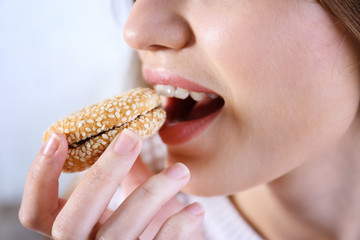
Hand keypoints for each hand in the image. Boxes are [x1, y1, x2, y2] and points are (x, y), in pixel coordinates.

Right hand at [19, 129, 204, 238]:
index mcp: (69, 227)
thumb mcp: (122, 201)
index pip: (35, 211)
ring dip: (153, 193)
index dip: (41, 175)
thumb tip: (128, 128)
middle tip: (132, 136)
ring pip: (119, 232)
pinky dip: (178, 226)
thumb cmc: (141, 225)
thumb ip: (120, 172)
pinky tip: (195, 208)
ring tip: (181, 171)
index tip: (59, 137)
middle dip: (103, 173)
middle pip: (73, 222)